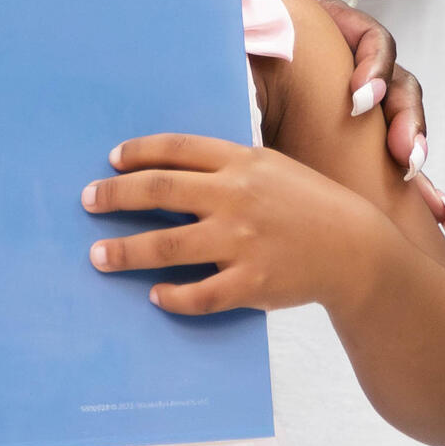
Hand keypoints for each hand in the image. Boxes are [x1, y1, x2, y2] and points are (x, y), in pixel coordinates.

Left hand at [81, 132, 376, 315]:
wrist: (357, 248)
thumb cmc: (308, 204)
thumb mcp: (271, 167)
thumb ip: (226, 165)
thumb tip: (167, 168)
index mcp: (242, 162)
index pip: (176, 149)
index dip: (138, 153)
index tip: (110, 162)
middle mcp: (237, 197)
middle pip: (159, 191)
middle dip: (115, 197)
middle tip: (87, 202)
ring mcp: (243, 242)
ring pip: (167, 246)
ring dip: (126, 252)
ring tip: (98, 257)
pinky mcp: (252, 283)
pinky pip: (200, 294)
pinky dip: (172, 296)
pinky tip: (155, 295)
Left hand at [238, 0, 444, 222]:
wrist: (261, 13)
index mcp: (346, 29)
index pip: (375, 45)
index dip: (372, 71)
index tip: (357, 100)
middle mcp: (366, 65)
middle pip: (402, 91)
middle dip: (405, 124)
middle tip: (404, 158)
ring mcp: (367, 97)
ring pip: (403, 125)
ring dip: (413, 155)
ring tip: (424, 194)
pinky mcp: (357, 129)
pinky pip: (388, 155)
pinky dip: (417, 184)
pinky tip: (437, 216)